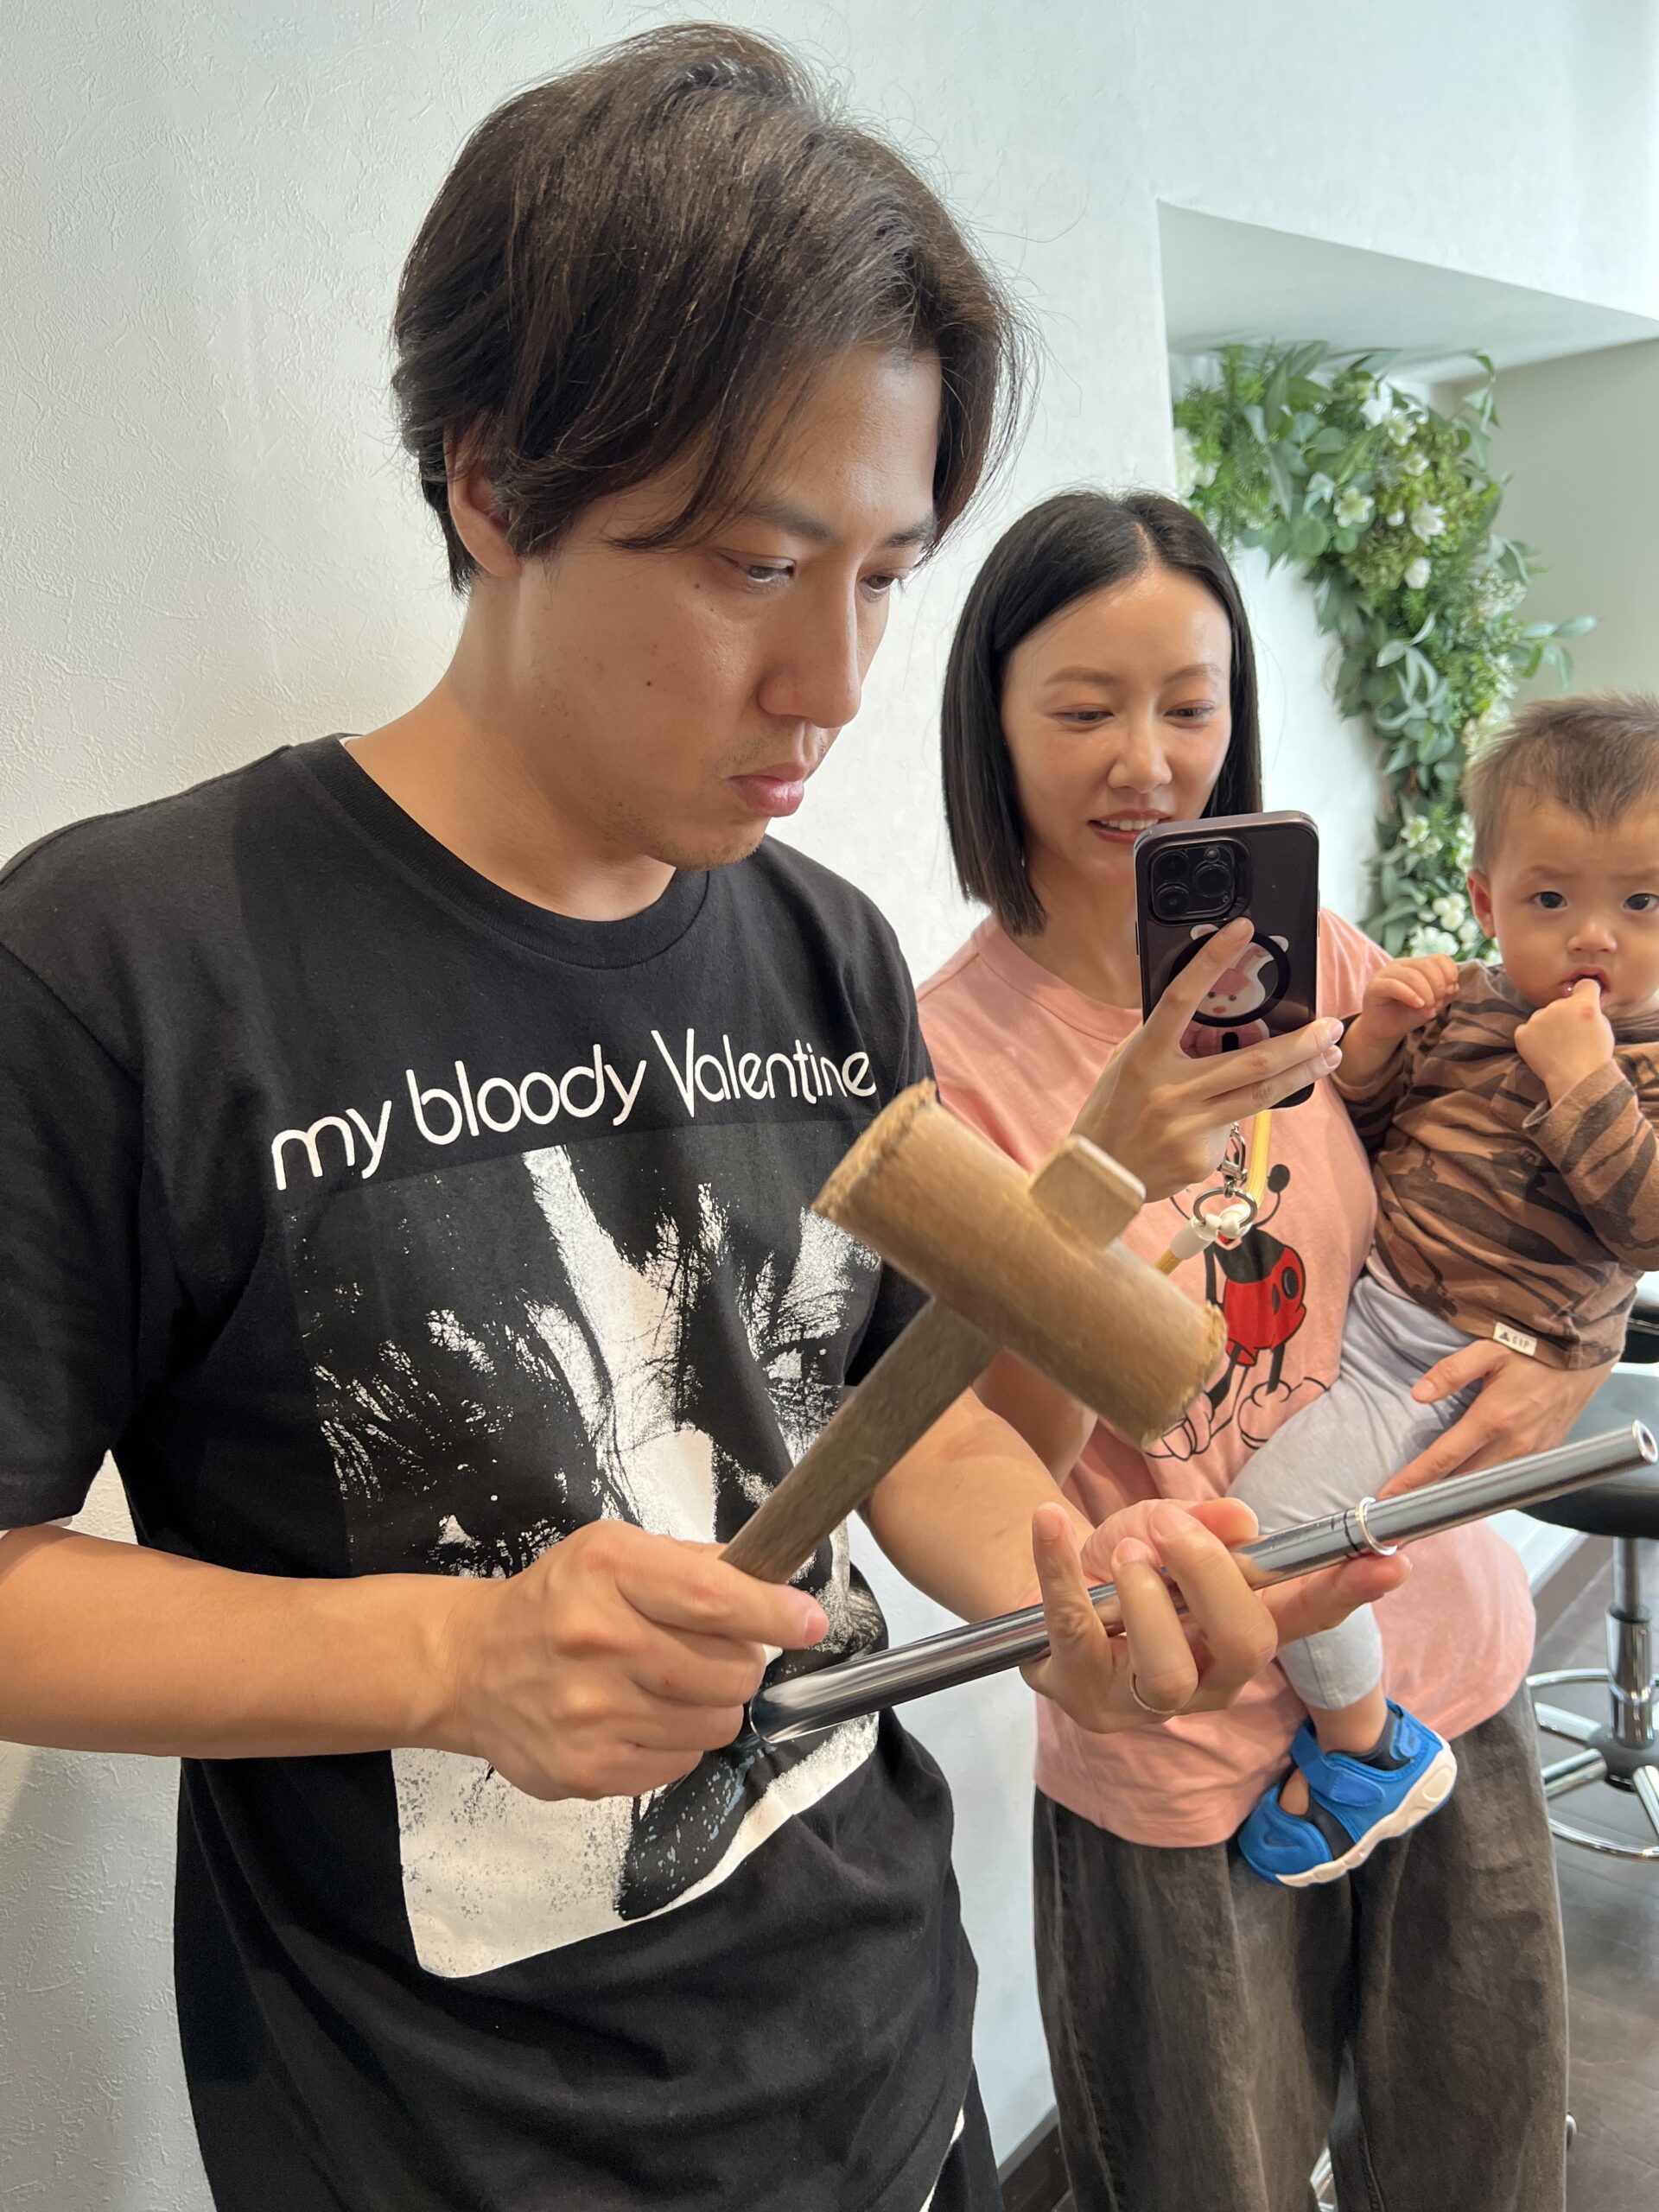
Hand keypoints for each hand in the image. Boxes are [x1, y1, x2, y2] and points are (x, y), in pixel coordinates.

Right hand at [440, 1520, 826, 1800]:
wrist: (469, 1666)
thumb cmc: (555, 1601)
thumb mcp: (612, 1552)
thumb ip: (692, 1565)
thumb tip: (774, 1578)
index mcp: (608, 1571)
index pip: (713, 1598)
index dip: (773, 1613)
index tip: (808, 1621)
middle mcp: (598, 1641)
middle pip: (728, 1669)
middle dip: (744, 1662)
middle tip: (722, 1653)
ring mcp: (590, 1713)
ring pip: (714, 1723)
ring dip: (714, 1705)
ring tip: (677, 1685)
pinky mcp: (587, 1771)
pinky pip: (680, 1763)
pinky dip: (679, 1741)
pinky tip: (644, 1716)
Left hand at [1019, 1495, 1407, 1730]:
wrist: (1041, 1587)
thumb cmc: (1123, 1565)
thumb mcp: (1162, 1529)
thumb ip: (1202, 1524)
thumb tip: (1242, 1524)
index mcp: (1237, 1636)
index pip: (1301, 1619)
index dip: (1344, 1593)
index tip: (1389, 1561)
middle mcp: (1204, 1680)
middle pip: (1245, 1649)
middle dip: (1215, 1579)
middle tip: (1175, 1529)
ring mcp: (1140, 1698)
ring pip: (1170, 1671)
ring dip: (1148, 1598)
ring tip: (1122, 1552)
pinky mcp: (1076, 1690)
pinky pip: (1072, 1631)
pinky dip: (1057, 1567)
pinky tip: (1051, 1521)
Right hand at [1072, 916, 1344, 1202]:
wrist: (1097, 1177)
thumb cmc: (1113, 1110)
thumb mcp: (1128, 1064)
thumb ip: (1165, 1041)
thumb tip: (1214, 1018)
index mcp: (1145, 1056)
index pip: (1182, 999)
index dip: (1211, 960)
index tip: (1242, 929)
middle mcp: (1169, 1090)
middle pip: (1253, 1060)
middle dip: (1303, 1042)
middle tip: (1333, 1026)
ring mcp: (1187, 1126)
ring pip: (1262, 1095)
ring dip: (1304, 1073)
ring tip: (1330, 1056)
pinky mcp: (1200, 1156)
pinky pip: (1234, 1127)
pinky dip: (1239, 1115)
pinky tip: (1232, 1114)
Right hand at [1358, 953, 1459, 1042]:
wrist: (1383, 1031)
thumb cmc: (1407, 1016)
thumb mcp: (1432, 1004)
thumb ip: (1445, 994)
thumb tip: (1454, 985)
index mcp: (1416, 965)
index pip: (1438, 958)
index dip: (1449, 972)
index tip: (1451, 991)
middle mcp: (1401, 965)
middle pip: (1427, 965)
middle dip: (1438, 987)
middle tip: (1437, 1006)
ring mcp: (1386, 973)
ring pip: (1412, 975)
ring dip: (1426, 994)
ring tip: (1428, 1011)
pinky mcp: (1375, 986)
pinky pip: (1394, 985)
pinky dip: (1410, 995)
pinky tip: (1418, 1005)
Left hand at [1380, 1341, 1610, 1495]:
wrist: (1584, 1358)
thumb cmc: (1535, 1351)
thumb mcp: (1489, 1349)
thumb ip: (1451, 1371)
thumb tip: (1418, 1395)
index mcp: (1494, 1417)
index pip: (1444, 1459)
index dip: (1413, 1480)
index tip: (1387, 1497)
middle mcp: (1514, 1444)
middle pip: (1463, 1485)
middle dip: (1429, 1501)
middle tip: (1398, 1516)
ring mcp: (1532, 1455)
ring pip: (1486, 1489)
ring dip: (1456, 1500)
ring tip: (1424, 1509)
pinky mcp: (1543, 1458)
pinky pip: (1507, 1483)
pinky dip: (1483, 1491)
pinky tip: (1464, 1492)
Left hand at [1515, 981, 1615, 1102]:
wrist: (1576, 1080)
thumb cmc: (1594, 1058)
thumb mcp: (1604, 1029)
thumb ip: (1592, 1012)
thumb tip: (1582, 1006)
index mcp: (1583, 1004)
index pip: (1585, 984)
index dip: (1587, 993)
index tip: (1586, 1000)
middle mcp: (1558, 1006)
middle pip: (1561, 1004)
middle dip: (1565, 1016)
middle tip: (1571, 1037)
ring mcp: (1538, 1019)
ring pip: (1543, 1017)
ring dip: (1548, 1027)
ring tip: (1557, 1048)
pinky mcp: (1522, 1033)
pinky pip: (1526, 1030)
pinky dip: (1532, 1038)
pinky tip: (1544, 1051)